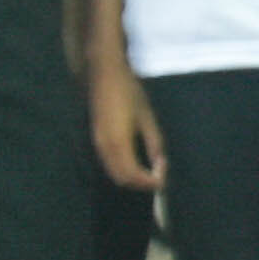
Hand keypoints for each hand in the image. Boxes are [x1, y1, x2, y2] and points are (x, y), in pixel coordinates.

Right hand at [89, 63, 166, 191]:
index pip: (132, 175)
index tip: (163, 182)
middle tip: (158, 179)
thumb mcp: (147, 117)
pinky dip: (123, 170)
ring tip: (150, 173)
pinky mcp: (95, 140)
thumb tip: (161, 166)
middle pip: (121, 179)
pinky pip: (109, 164)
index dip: (148, 183)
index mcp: (118, 142)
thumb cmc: (128, 92)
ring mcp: (97, 144)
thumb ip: (154, 144)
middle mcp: (104, 147)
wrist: (103, 74)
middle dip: (140, 184)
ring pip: (114, 173)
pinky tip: (137, 164)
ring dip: (132, 179)